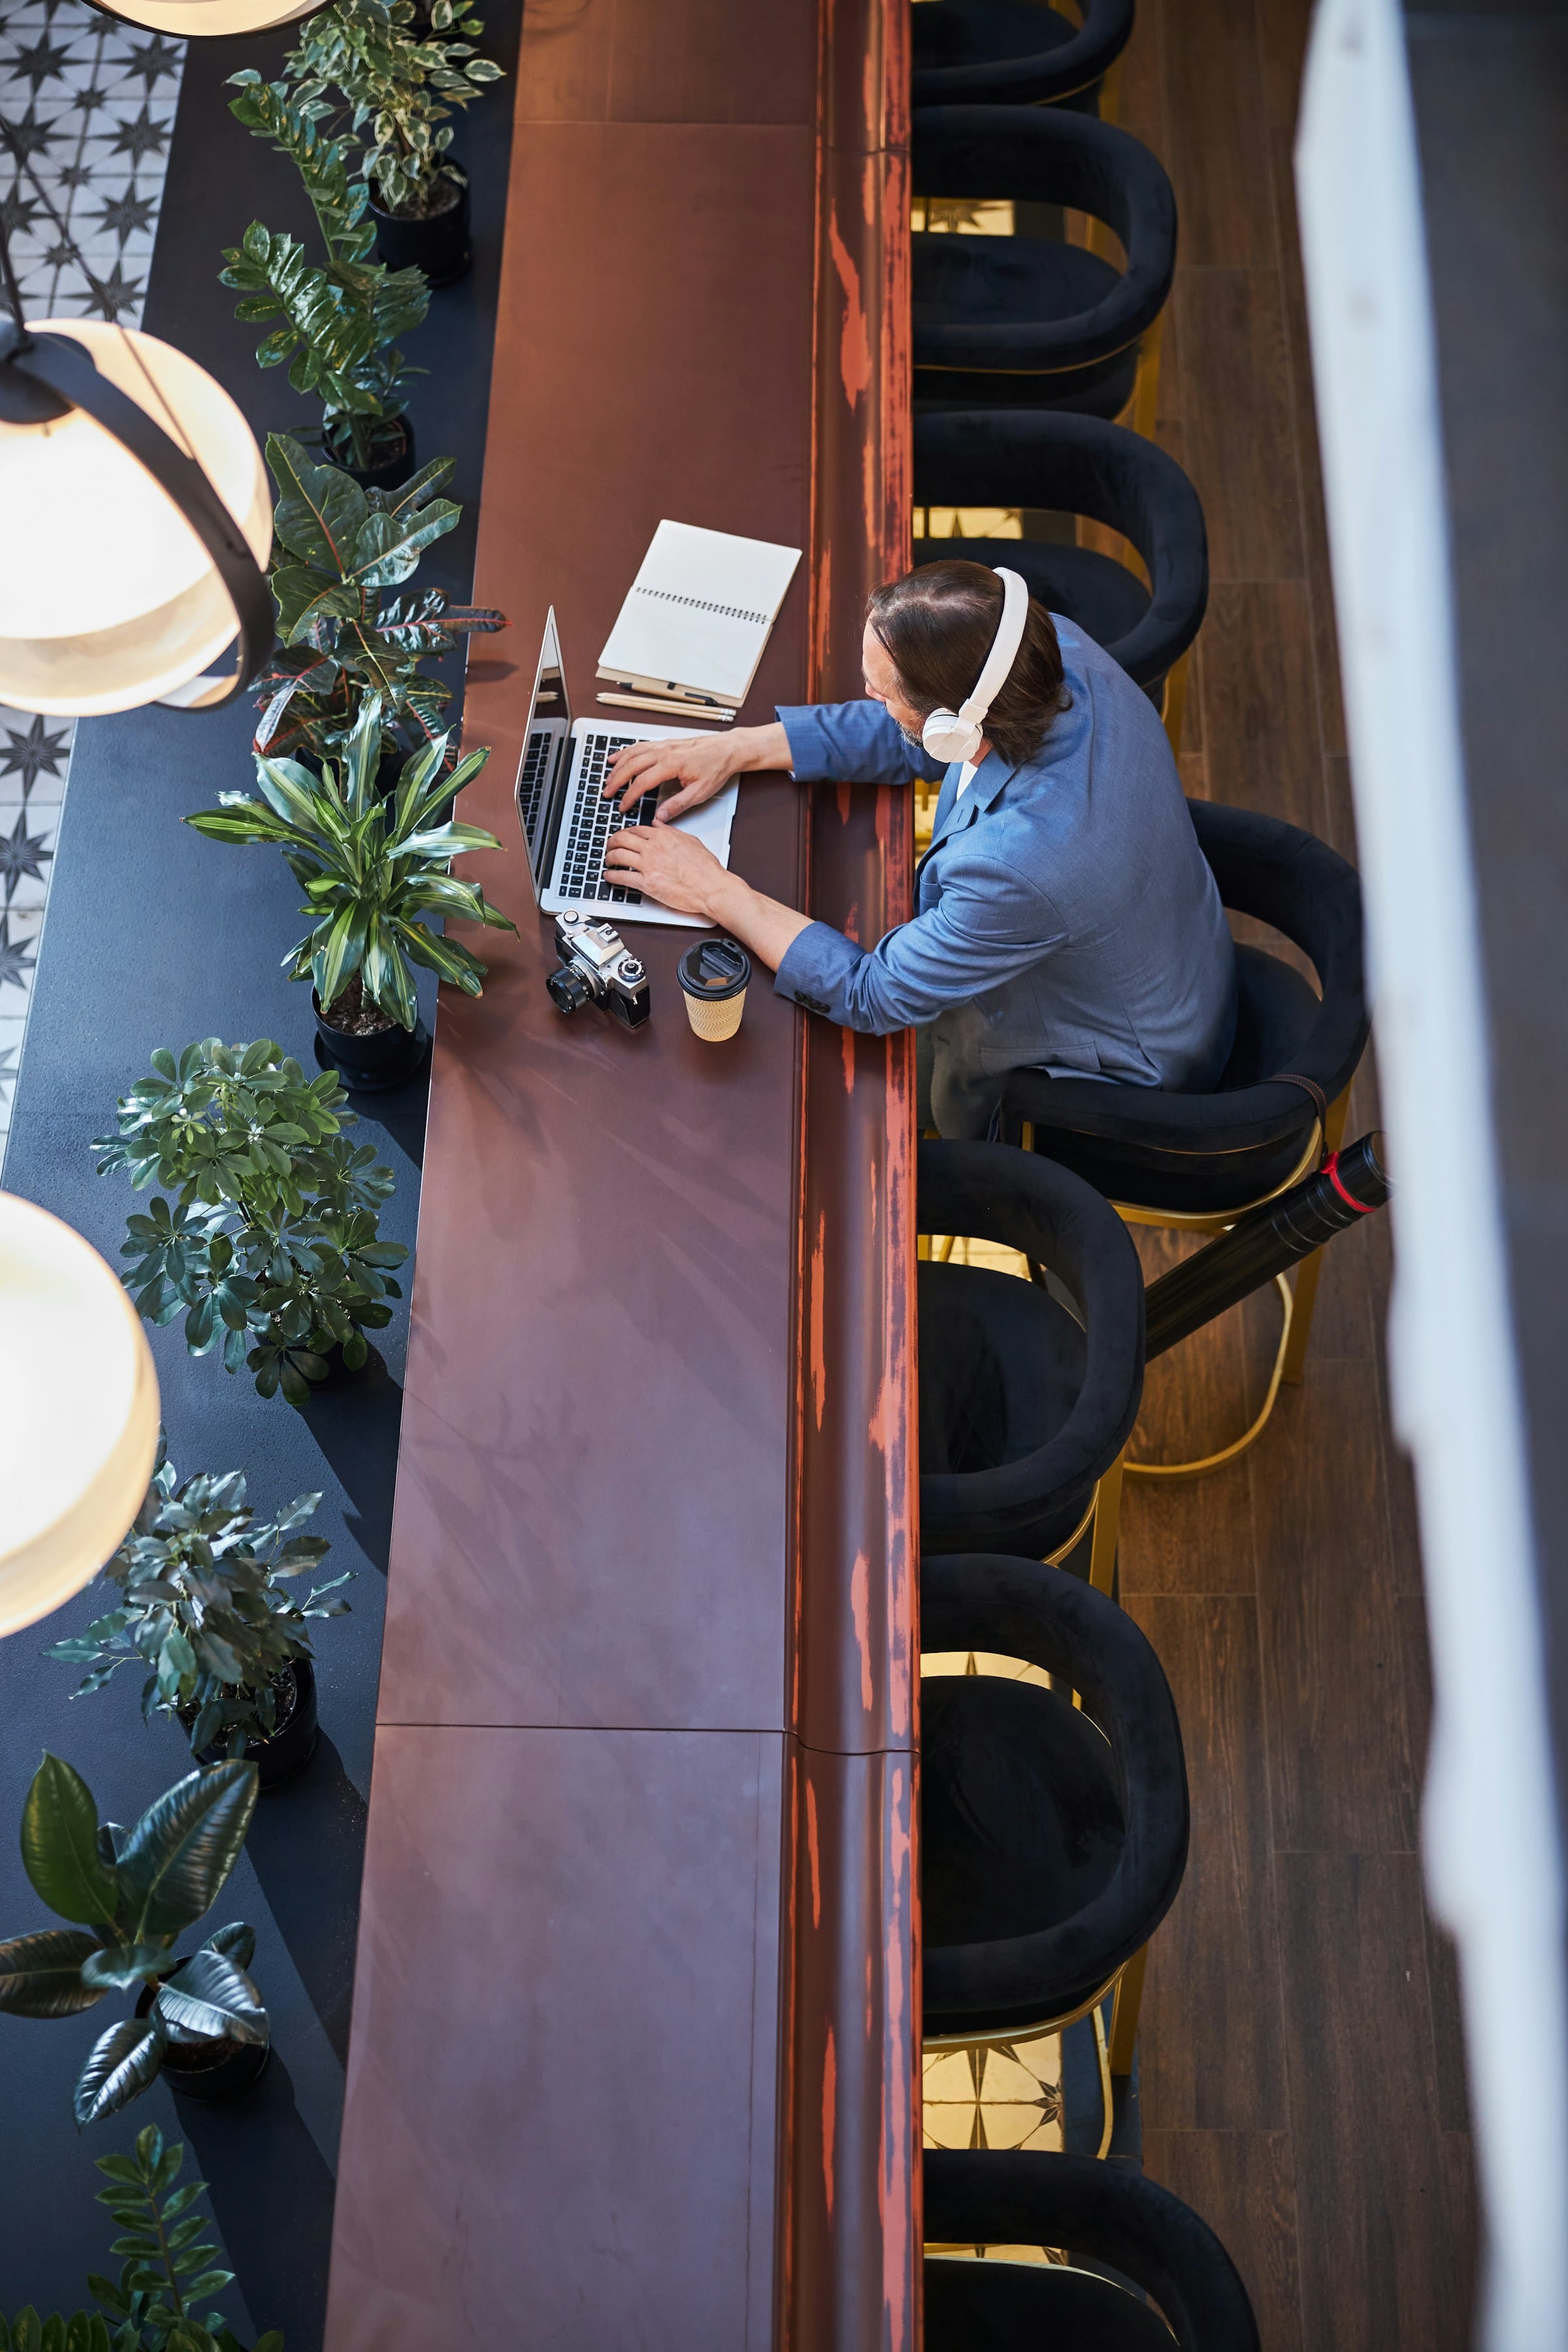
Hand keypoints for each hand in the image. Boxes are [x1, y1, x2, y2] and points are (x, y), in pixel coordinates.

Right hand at [602, 719, 790, 817]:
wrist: (727, 749)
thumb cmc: (716, 768)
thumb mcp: (700, 792)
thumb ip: (677, 805)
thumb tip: (660, 816)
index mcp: (672, 765)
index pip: (643, 782)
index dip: (629, 796)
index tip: (622, 806)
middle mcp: (665, 752)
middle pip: (632, 765)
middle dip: (616, 780)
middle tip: (607, 793)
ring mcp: (664, 746)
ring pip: (633, 753)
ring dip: (618, 766)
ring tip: (607, 777)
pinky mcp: (665, 743)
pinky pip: (640, 746)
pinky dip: (626, 751)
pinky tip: (617, 757)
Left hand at [602, 821, 731, 920]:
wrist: (710, 887)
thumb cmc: (705, 868)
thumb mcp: (690, 840)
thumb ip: (671, 831)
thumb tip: (659, 823)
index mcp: (663, 836)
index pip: (637, 830)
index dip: (626, 832)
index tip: (623, 835)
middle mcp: (653, 848)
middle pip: (622, 839)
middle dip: (612, 842)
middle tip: (610, 845)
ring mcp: (648, 865)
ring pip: (618, 856)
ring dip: (609, 857)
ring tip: (608, 860)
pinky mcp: (647, 883)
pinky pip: (622, 877)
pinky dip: (611, 876)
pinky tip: (608, 876)